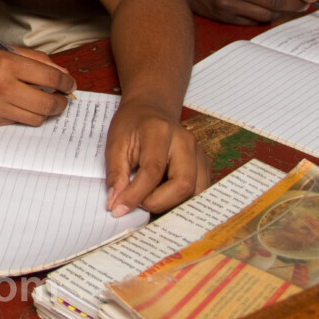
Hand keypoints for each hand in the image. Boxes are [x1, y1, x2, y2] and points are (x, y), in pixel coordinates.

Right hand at [0, 42, 75, 125]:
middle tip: (63, 98)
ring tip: (44, 102)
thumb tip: (59, 72)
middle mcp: (2, 87)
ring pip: (36, 117)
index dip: (66, 82)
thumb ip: (31, 58)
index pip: (50, 77)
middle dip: (62, 102)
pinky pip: (17, 121)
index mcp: (5, 63)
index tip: (70, 83)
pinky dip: (24, 114)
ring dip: (46, 111)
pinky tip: (20, 104)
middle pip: (48, 103)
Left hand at [104, 98, 208, 215]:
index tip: (119, 208)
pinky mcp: (204, 165)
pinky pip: (198, 192)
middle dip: (157, 202)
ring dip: (171, 204)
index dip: (136, 195)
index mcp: (161, 131)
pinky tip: (163, 197)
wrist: (151, 110)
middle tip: (137, 202)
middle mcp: (186, 142)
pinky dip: (181, 201)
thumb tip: (116, 203)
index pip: (152, 171)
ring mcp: (199, 154)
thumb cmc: (133, 125)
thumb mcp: (115, 144)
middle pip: (182, 185)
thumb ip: (116, 174)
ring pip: (195, 192)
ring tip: (149, 198)